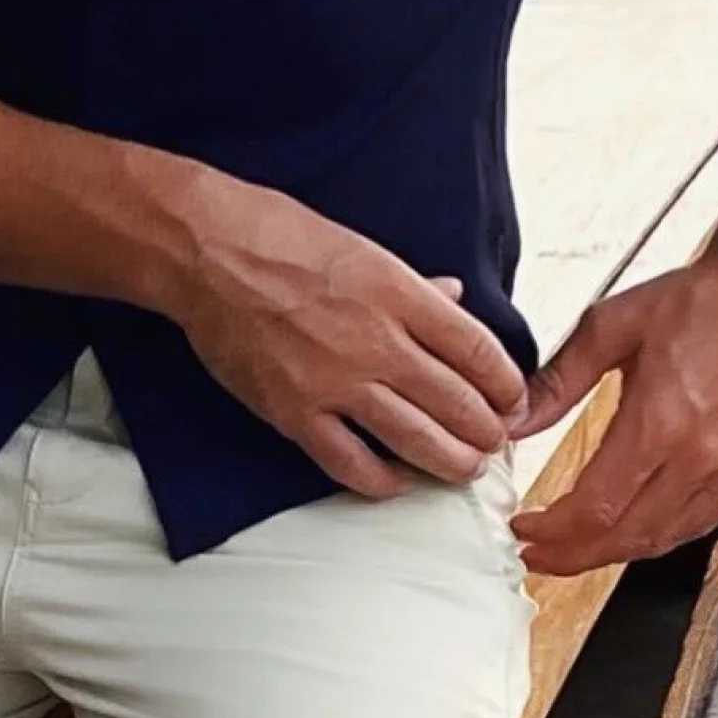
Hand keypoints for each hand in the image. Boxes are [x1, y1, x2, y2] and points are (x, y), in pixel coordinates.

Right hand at [169, 173, 529, 498]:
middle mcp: (376, 341)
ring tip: (464, 467)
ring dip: (453, 463)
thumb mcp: (362, 246)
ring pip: (419, 442)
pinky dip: (386, 481)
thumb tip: (455, 297)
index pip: (479, 351)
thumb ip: (413, 285)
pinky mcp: (295, 414)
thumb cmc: (279, 236)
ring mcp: (336, 383)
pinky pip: (354, 465)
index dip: (507, 385)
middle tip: (494, 441)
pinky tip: (400, 479)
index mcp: (398, 293)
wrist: (205, 252)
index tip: (513, 399)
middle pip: (459, 404)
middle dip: (488, 432)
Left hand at [509, 238, 717, 574]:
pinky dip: (658, 537)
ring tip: (574, 549)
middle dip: (573, 555)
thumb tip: (516, 418)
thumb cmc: (703, 299)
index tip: (524, 529)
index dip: (553, 533)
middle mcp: (699, 458)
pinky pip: (698, 524)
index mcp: (660, 423)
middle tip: (537, 553)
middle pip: (626, 537)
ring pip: (663, 539)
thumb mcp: (610, 327)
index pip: (595, 509)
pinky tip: (634, 531)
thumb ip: (558, 380)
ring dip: (613, 554)